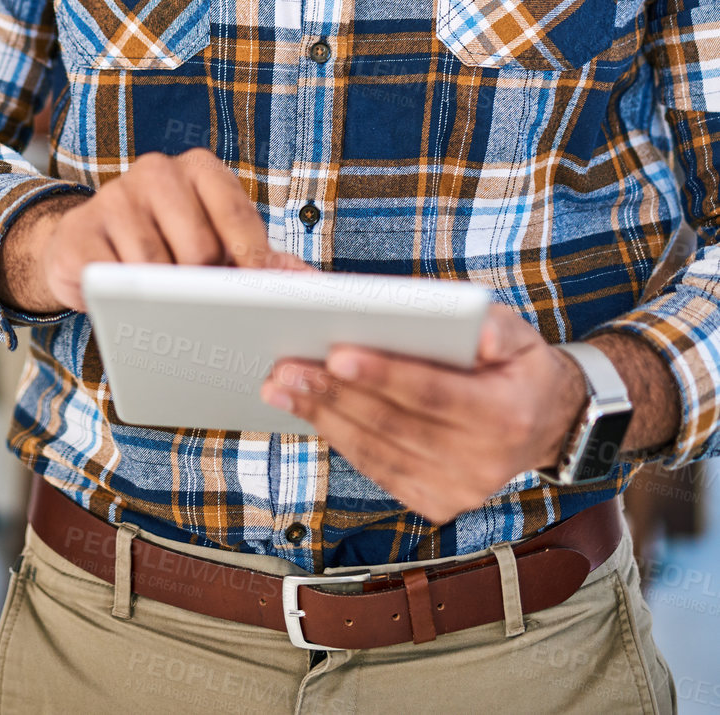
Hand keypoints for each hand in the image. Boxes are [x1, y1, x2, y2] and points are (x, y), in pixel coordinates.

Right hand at [0, 149, 307, 315]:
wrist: (86, 246)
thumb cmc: (166, 245)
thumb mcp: (217, 243)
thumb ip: (261, 258)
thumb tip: (309, 282)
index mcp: (199, 167)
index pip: (236, 213)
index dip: (252, 261)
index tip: (262, 297)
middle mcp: (157, 170)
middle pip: (200, 247)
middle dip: (203, 286)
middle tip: (199, 301)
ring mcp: (114, 196)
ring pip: (156, 268)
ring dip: (163, 298)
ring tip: (159, 299)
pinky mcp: (80, 232)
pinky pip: (113, 280)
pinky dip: (125, 300)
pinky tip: (123, 297)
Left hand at [261, 303, 587, 525]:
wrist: (546, 422)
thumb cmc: (516, 363)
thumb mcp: (516, 331)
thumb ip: (494, 324)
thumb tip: (477, 328)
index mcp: (507, 415)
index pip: (435, 394)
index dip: (385, 374)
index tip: (336, 352)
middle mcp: (485, 464)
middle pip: (396, 426)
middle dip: (335, 393)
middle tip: (286, 365)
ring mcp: (460, 491)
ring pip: (379, 453)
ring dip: (324, 417)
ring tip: (281, 385)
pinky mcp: (438, 503)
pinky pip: (379, 469)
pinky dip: (340, 438)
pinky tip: (310, 410)